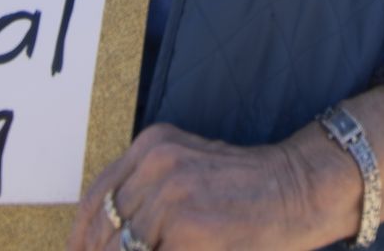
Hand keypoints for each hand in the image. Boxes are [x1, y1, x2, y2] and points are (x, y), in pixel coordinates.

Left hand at [69, 123, 323, 250]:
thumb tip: (104, 237)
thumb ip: (149, 192)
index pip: (98, 199)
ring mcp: (171, 198)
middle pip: (103, 230)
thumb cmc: (249, 188)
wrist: (302, 189)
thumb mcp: (191, 169)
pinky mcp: (187, 232)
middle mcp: (157, 164)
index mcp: (153, 145)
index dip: (82, 237)